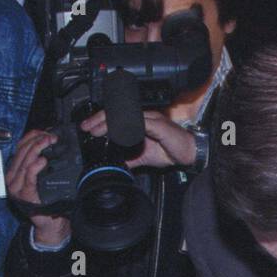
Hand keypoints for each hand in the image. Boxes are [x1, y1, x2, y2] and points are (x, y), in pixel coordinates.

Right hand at [7, 129, 71, 246]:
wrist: (49, 222)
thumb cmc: (47, 199)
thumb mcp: (41, 176)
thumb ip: (39, 161)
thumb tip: (47, 141)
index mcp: (15, 170)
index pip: (20, 147)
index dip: (32, 136)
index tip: (45, 132)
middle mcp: (12, 177)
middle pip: (21, 151)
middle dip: (37, 140)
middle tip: (51, 137)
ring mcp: (16, 186)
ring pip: (25, 161)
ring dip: (37, 149)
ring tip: (49, 143)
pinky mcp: (24, 194)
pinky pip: (29, 176)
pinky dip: (35, 166)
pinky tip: (43, 160)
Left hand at [80, 108, 196, 169]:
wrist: (189, 152)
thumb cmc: (171, 150)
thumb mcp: (145, 157)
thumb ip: (131, 158)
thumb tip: (117, 163)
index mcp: (140, 122)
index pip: (117, 118)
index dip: (101, 121)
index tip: (88, 129)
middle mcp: (144, 117)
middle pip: (117, 113)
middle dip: (98, 119)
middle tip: (86, 127)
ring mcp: (150, 119)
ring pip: (124, 115)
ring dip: (109, 122)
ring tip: (96, 130)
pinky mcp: (157, 124)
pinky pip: (138, 122)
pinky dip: (125, 125)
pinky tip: (116, 130)